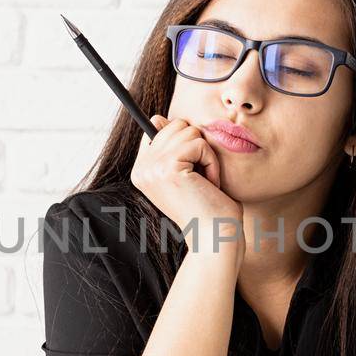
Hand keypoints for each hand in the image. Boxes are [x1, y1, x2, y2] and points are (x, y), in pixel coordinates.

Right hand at [130, 114, 243, 243]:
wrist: (214, 237)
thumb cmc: (208, 207)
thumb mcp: (186, 173)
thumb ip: (171, 146)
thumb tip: (157, 118)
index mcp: (141, 171)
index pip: (156, 128)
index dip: (181, 141)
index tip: (191, 169)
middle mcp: (141, 169)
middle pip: (175, 125)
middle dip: (197, 147)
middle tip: (200, 179)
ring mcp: (152, 168)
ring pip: (189, 131)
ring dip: (206, 156)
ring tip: (204, 183)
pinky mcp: (168, 168)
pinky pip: (200, 144)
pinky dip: (212, 163)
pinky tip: (209, 185)